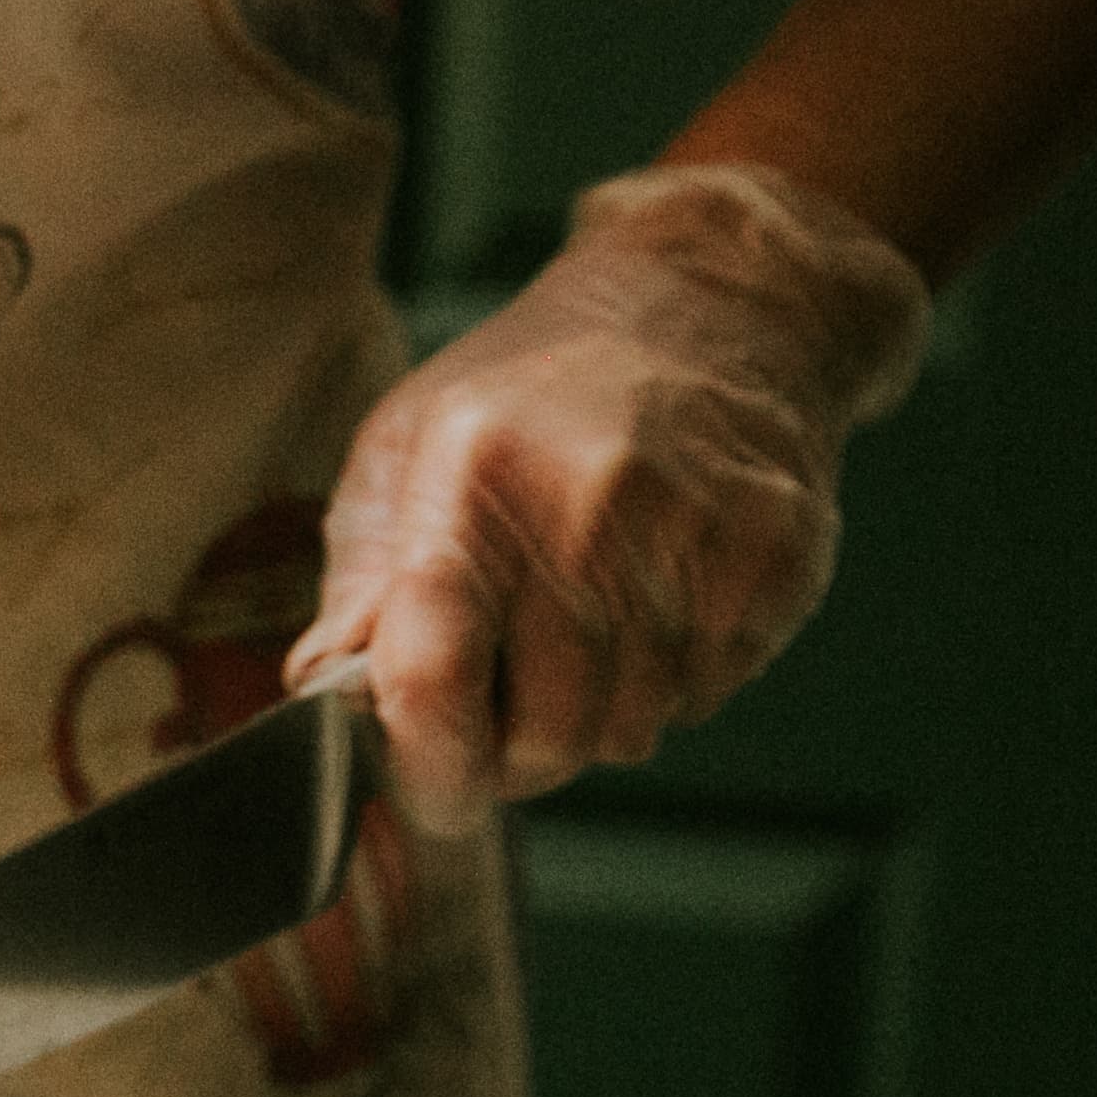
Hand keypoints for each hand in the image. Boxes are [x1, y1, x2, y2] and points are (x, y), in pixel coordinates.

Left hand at [288, 164, 930, 835]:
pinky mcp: (775, 557)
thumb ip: (362, 586)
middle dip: (519, 755)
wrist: (714, 304)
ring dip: (599, 717)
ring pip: (631, 731)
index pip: (433, 681)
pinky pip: (707, 697)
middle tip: (512, 709)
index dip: (427, 766)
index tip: (432, 792)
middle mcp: (588, 508)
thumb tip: (321, 696)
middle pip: (546, 736)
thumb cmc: (535, 391)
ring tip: (589, 629)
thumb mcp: (408, 451)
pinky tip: (659, 604)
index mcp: (472, 482)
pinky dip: (674, 682)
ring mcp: (693, 535)